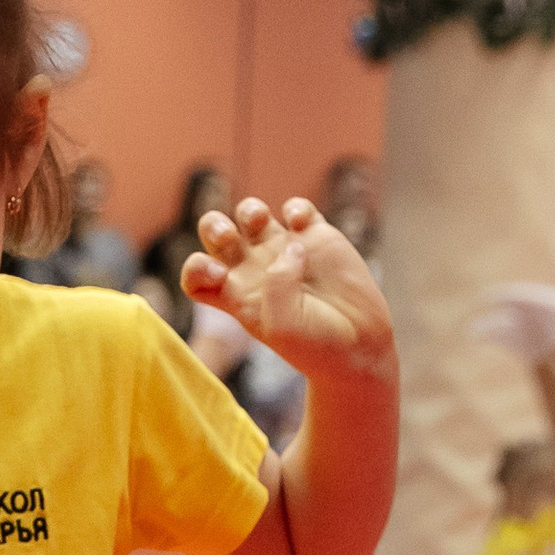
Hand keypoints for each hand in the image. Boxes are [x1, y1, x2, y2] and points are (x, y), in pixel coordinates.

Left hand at [182, 196, 394, 382]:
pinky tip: (302, 224)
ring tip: (261, 222)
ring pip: (250, 214)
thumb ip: (277, 286)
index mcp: (235, 297)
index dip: (195, 268)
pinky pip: (296, 208)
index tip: (218, 276)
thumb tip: (291, 246)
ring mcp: (284, 251)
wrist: (359, 347)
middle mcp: (254, 271)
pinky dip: (295, 207)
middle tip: (229, 238)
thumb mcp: (284, 327)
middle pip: (215, 234)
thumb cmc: (315, 346)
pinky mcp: (317, 238)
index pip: (196, 275)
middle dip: (213, 227)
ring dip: (249, 210)